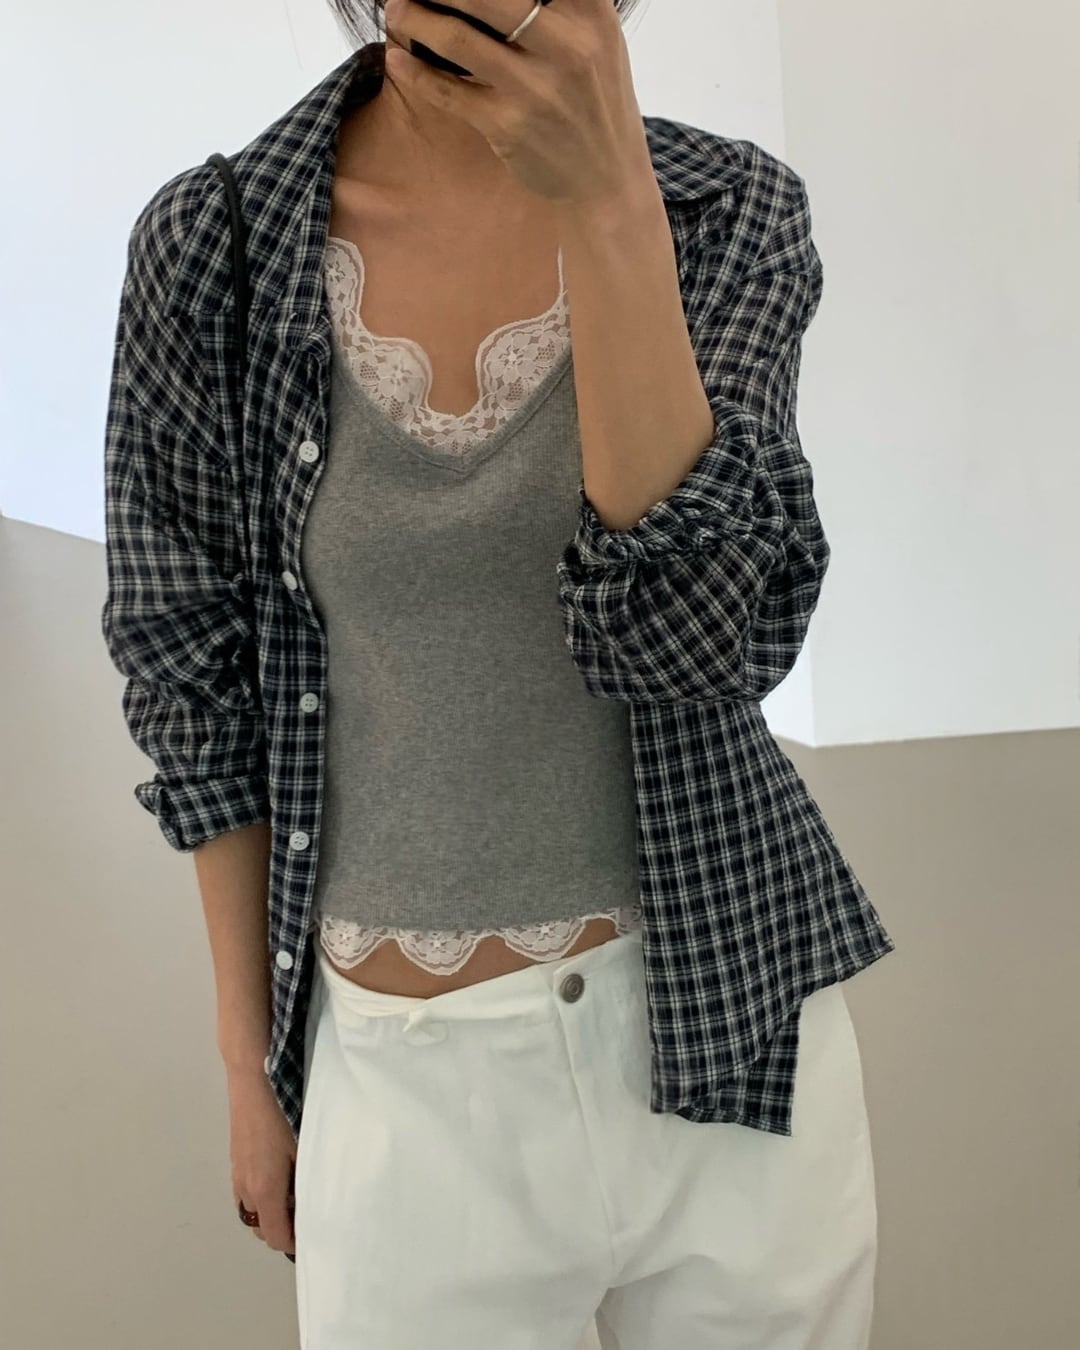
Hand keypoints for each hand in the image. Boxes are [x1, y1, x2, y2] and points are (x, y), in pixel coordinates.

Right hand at [226, 1067, 297, 1258]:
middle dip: (282, 1230)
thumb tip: (316, 1204)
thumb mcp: (303, 1147)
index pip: (276, 1236)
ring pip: (252, 1211)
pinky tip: (280, 1176)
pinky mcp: (235, 1161)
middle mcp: (245, 1188)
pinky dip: (262, 1198)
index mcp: (264, 1190)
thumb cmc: (283, 1113)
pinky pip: (246, 1194)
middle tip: (307, 1214)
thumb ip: (307, 1181)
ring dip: (271, 1214)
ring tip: (295, 1195)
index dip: (295, 1243)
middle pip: (261, 1229)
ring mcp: (237, 1174)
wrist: (253, 1080)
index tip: (314, 1235)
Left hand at [381, 0, 655, 206]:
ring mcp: (534, 88)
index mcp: (590, 12)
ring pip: (457, 39)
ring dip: (415, 18)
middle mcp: (566, 45)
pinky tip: (399, 59)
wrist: (606, 176)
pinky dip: (415, 72)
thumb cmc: (593, 98)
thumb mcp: (597, 36)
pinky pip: (448, 91)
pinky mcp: (508, 125)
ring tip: (397, 9)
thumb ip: (562, 3)